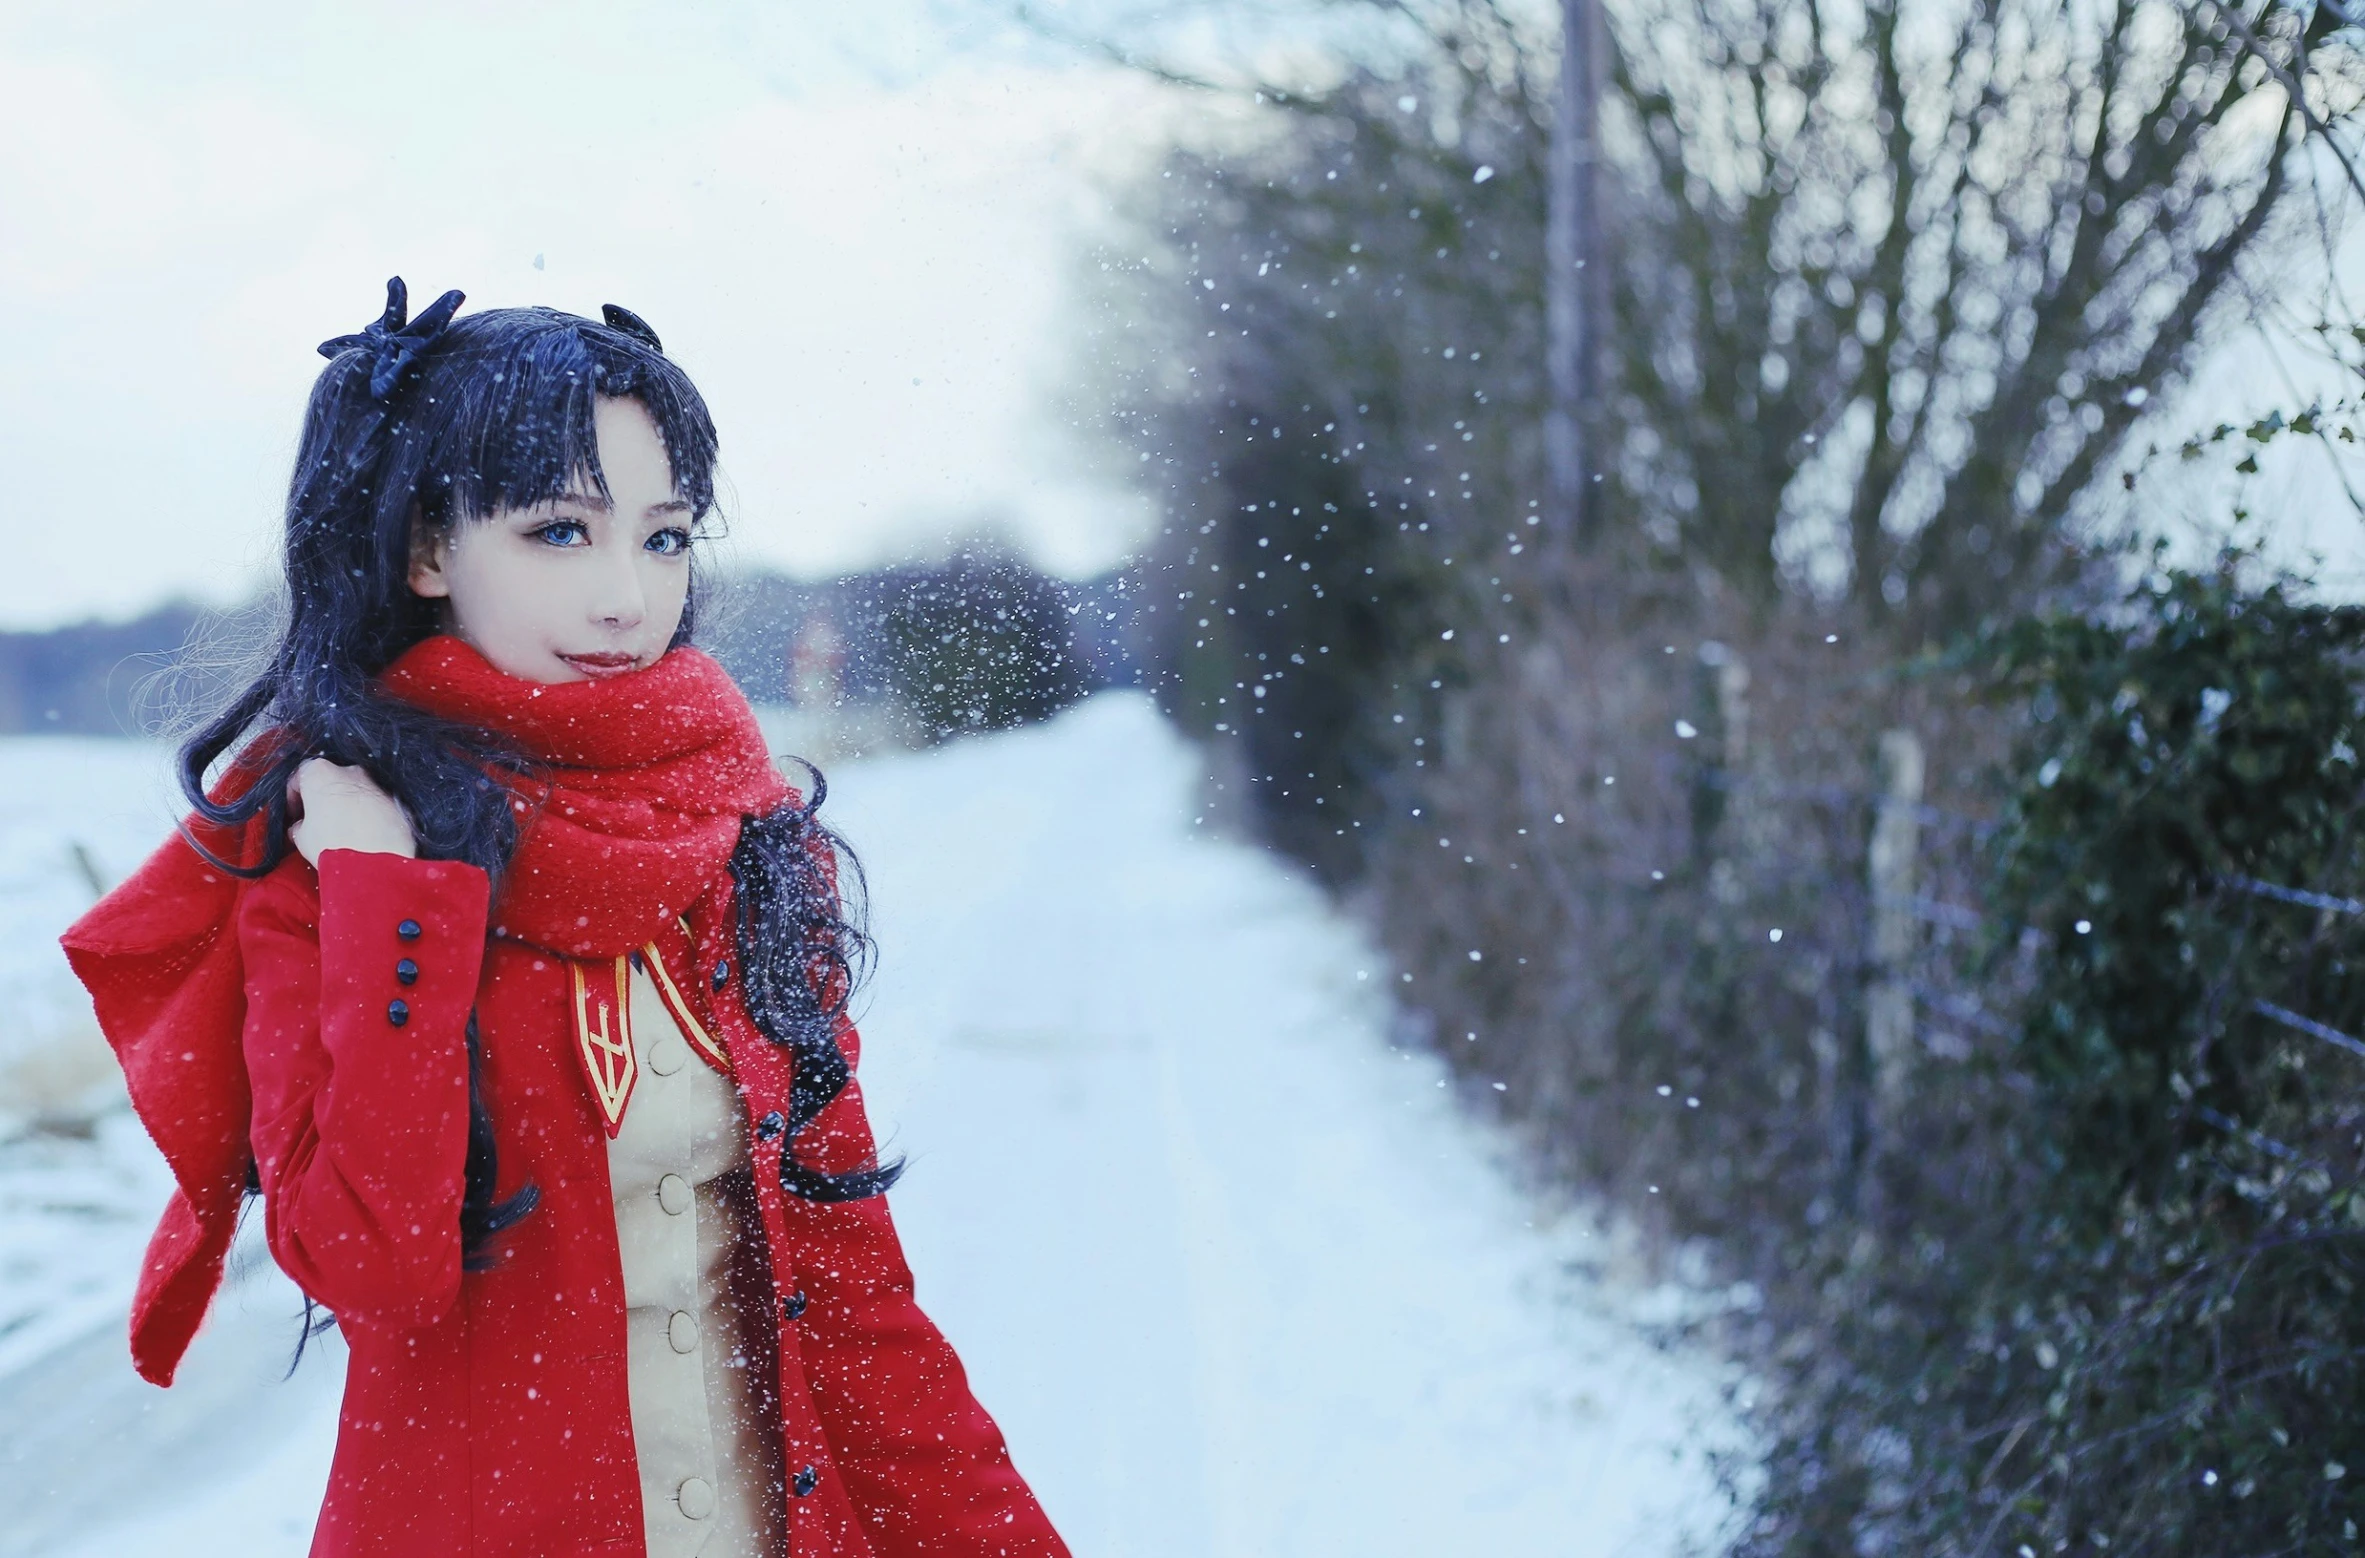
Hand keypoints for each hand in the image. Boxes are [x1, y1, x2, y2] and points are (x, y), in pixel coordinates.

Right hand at [287, 759, 418, 866]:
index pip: (300, 776)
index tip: (294, 814)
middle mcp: (351, 771)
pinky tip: (366, 837)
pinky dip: (371, 817)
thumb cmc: (332, 845)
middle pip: (332, 781)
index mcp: (320, 772)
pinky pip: (379, 806)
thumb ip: (298, 826)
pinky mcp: (398, 802)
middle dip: (324, 800)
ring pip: (358, 793)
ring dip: (350, 808)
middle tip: (318, 823)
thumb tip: (300, 827)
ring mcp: (378, 785)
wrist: (375, 862)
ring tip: (344, 833)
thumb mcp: (301, 837)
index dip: (294, 797)